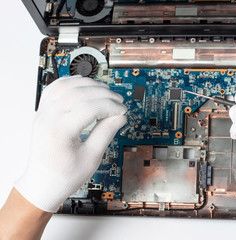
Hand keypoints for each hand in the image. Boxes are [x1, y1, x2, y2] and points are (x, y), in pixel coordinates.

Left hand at [14, 76, 126, 212]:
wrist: (43, 182)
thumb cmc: (64, 175)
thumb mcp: (91, 158)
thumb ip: (106, 133)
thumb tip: (119, 116)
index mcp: (59, 132)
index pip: (89, 107)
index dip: (110, 106)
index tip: (122, 111)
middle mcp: (47, 118)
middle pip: (79, 92)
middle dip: (103, 94)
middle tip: (118, 102)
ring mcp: (42, 113)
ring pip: (66, 85)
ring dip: (89, 84)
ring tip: (105, 92)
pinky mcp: (42, 111)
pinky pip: (55, 87)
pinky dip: (72, 82)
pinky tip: (85, 85)